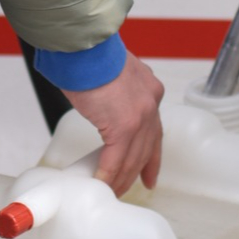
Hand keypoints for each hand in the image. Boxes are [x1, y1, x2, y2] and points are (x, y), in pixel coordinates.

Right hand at [60, 56, 164, 194]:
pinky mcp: (123, 126)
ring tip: (109, 191)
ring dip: (120, 178)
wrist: (83, 46)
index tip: (150, 173)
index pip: (155, 130)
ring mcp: (139, 116)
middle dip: (137, 172)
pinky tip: (100, 184)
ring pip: (133, 158)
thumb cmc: (89, 54)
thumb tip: (102, 103)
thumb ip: (115, 91)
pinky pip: (115, 160)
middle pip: (147, 148)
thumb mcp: (113, 72)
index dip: (151, 155)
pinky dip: (107, 175)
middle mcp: (150, 103)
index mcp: (150, 89)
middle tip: (127, 188)